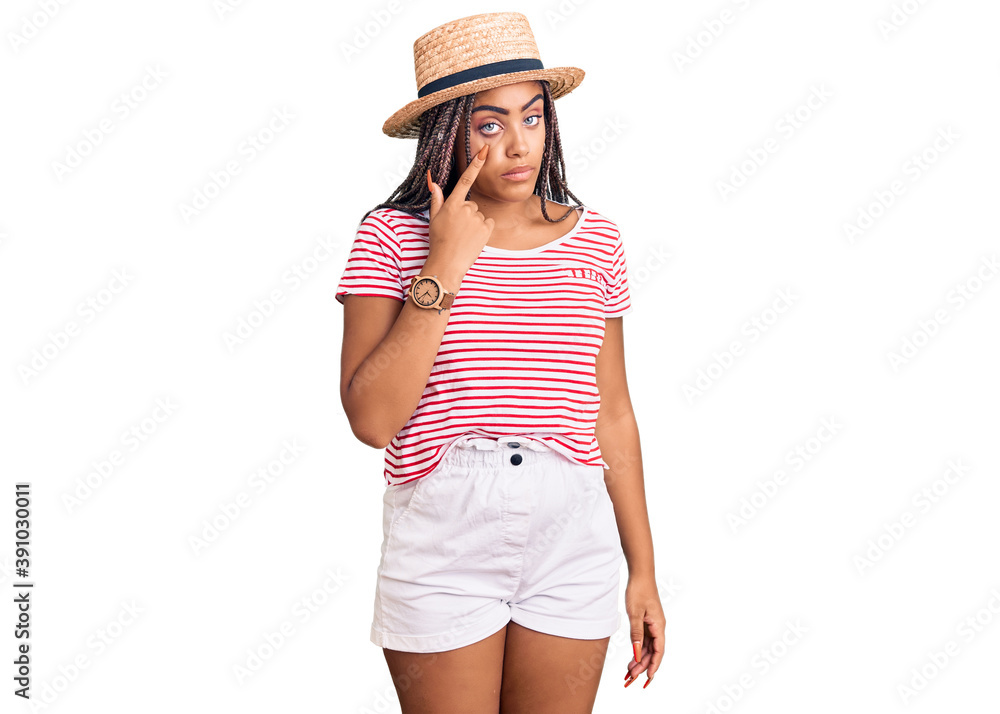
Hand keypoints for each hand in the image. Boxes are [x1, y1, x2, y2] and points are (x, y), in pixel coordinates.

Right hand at [425, 144, 494, 277]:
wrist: (447, 264)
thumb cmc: (438, 242)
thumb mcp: (433, 219)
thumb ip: (437, 199)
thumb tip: (433, 182)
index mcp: (451, 204)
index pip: (465, 179)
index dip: (476, 164)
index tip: (484, 151)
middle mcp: (465, 208)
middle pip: (470, 204)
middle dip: (466, 214)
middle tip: (456, 229)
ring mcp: (477, 218)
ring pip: (479, 214)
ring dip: (473, 223)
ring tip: (463, 237)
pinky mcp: (487, 228)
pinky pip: (488, 223)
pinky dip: (483, 230)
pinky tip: (473, 239)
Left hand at [623, 573, 664, 689]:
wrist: (640, 575)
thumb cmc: (639, 591)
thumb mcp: (635, 613)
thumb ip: (636, 634)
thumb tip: (637, 653)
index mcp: (659, 626)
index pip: (659, 651)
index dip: (653, 666)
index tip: (647, 678)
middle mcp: (658, 628)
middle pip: (653, 652)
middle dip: (643, 667)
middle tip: (630, 678)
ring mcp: (653, 625)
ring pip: (648, 648)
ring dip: (640, 660)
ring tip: (628, 672)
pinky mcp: (647, 622)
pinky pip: (644, 641)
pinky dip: (638, 650)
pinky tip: (632, 658)